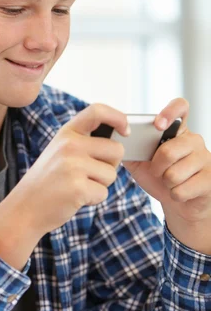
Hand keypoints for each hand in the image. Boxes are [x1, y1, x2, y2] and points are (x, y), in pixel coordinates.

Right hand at [0, 104, 127, 268]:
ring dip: (100, 185)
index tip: (125, 130)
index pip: (97, 111)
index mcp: (66, 133)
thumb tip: (119, 139)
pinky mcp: (78, 187)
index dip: (118, 117)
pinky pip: (104, 193)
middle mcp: (69, 145)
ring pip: (112, 174)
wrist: (24, 208)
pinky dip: (93, 199)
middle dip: (109, 166)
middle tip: (87, 175)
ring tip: (76, 187)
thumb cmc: (48, 182)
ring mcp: (73, 165)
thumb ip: (83, 142)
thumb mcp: (59, 151)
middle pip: (116, 150)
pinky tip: (74, 198)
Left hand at [124, 98, 210, 253]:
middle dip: (156, 168)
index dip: (170, 112)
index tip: (158, 124)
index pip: (180, 107)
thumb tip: (110, 139)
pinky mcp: (209, 179)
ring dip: (165, 184)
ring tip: (171, 182)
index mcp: (176, 131)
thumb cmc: (158, 177)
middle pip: (168, 152)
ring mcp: (205, 158)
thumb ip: (129, 148)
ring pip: (174, 174)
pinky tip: (180, 192)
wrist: (179, 203)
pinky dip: (174, 195)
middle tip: (159, 171)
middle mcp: (194, 140)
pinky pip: (181, 190)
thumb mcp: (140, 161)